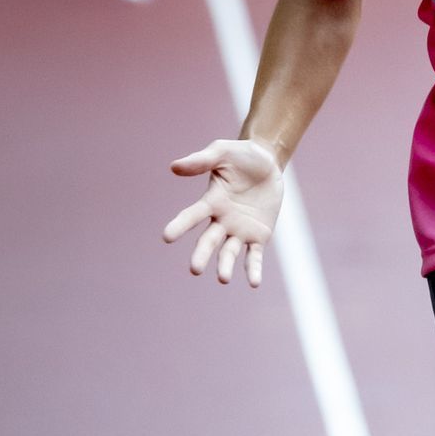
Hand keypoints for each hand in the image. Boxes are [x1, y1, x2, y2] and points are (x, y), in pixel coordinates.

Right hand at [162, 137, 282, 285]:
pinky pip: (255, 255)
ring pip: (230, 252)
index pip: (192, 216)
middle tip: (195, 269)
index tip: (167, 237)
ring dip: (226, 265)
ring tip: (223, 278)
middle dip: (202, 254)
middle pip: (209, 240)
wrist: (267, 162)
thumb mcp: (221, 152)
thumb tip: (174, 167)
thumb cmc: (240, 155)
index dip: (180, 225)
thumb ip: (200, 160)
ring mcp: (239, 230)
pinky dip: (254, 269)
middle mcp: (221, 220)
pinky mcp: (259, 235)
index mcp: (211, 202)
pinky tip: (254, 283)